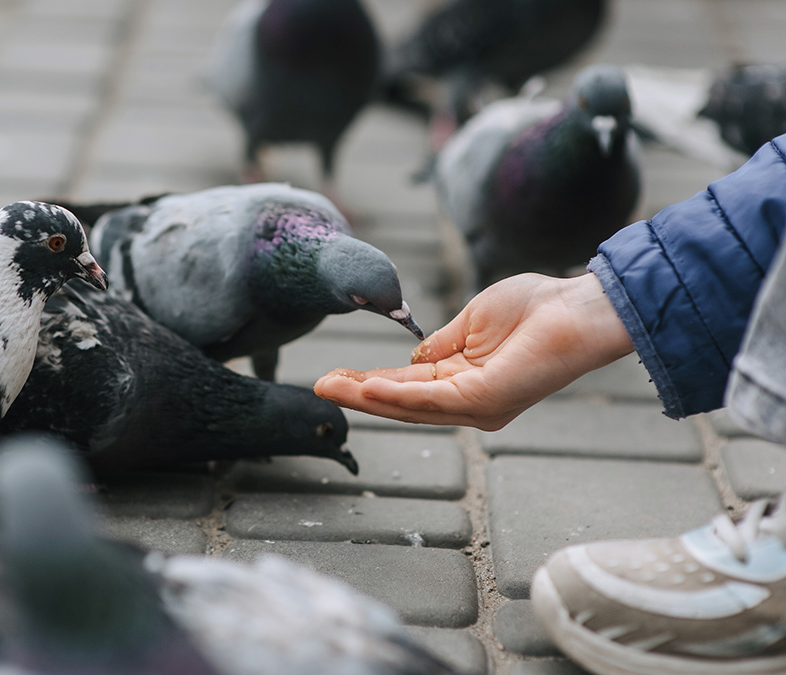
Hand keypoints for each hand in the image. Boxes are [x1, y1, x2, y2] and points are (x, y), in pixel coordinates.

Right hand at [313, 273, 634, 429]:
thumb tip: (411, 355)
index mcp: (464, 380)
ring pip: (409, 405)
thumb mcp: (471, 321)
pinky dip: (396, 395)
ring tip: (331, 386)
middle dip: (358, 393)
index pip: (407, 384)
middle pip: (401, 402)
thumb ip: (439, 342)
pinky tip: (367, 389)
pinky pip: (431, 399)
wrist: (577, 308)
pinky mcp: (485, 400)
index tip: (336, 375)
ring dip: (366, 396)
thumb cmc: (536, 308)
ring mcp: (477, 405)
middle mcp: (469, 401)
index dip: (370, 381)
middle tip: (320, 385)